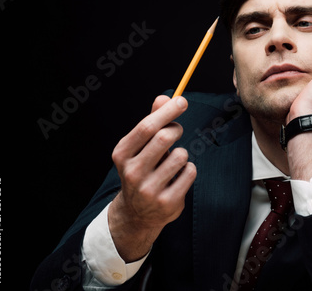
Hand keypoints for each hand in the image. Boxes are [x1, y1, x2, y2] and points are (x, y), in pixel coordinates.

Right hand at [109, 95, 195, 261]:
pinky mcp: (167, 202)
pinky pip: (189, 172)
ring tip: (173, 161)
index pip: (147, 127)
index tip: (182, 100)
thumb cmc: (141, 170)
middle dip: (176, 129)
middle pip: (164, 138)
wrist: (136, 213)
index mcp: (122, 154)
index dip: (167, 111)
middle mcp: (132, 172)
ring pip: (181, 155)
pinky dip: (188, 169)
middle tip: (177, 130)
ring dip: (182, 153)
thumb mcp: (139, 147)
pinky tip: (178, 177)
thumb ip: (152, 122)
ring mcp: (149, 190)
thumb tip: (164, 97)